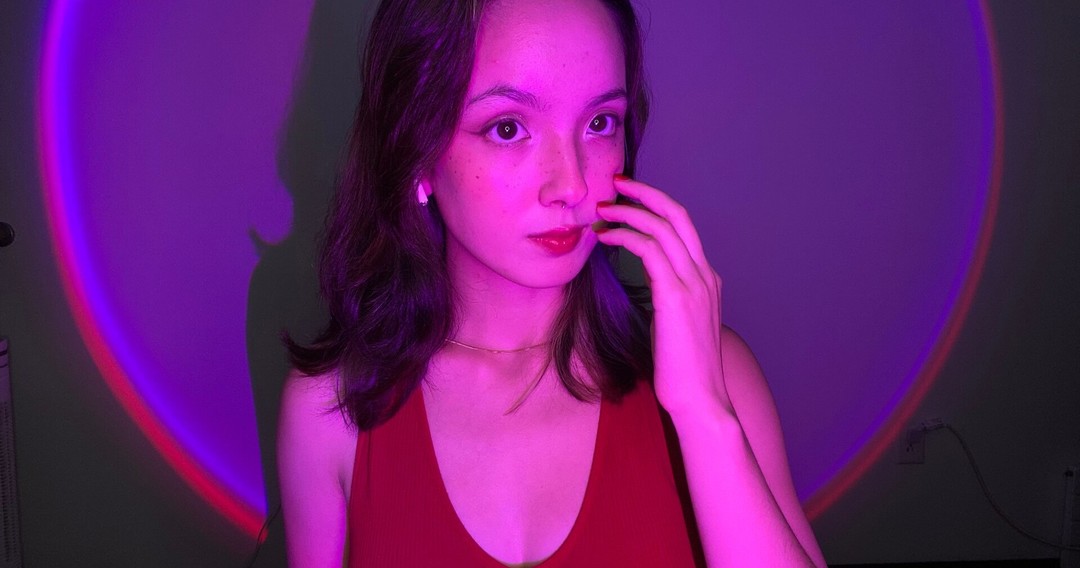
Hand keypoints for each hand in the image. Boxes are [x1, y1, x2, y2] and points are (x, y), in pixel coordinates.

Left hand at [594, 175, 731, 419]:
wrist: (701, 401)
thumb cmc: (683, 373)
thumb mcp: (675, 327)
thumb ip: (666, 301)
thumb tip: (644, 288)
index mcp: (707, 280)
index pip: (683, 228)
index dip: (656, 207)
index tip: (629, 198)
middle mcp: (705, 275)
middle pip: (677, 214)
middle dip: (645, 192)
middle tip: (615, 183)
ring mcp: (694, 283)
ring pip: (662, 226)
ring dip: (628, 212)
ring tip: (601, 211)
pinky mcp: (676, 296)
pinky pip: (649, 249)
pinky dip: (625, 235)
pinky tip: (605, 238)